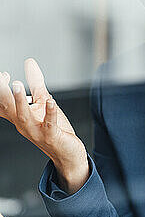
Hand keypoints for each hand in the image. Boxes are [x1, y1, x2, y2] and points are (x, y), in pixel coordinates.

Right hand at [0, 59, 88, 192]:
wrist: (67, 153)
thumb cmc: (54, 128)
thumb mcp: (44, 101)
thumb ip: (36, 82)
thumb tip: (29, 62)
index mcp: (19, 116)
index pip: (3, 103)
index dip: (1, 89)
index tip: (4, 75)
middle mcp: (24, 124)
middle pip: (8, 108)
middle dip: (2, 92)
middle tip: (2, 76)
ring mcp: (36, 131)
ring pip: (23, 116)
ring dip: (19, 100)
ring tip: (16, 84)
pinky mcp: (51, 135)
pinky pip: (49, 124)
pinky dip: (50, 112)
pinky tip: (50, 102)